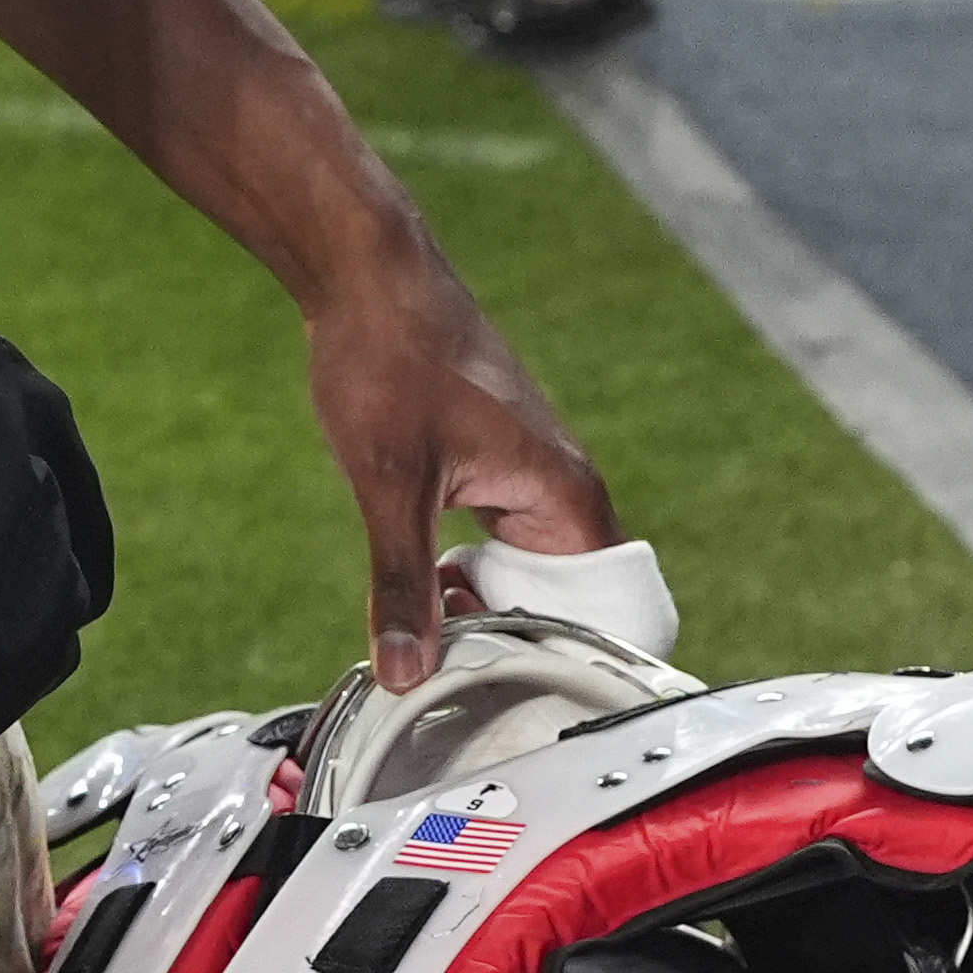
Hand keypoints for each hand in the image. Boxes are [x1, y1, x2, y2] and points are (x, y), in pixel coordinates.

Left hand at [300, 224, 616, 687]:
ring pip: (524, 572)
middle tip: (462, 682)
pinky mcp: (493, 462)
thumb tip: (404, 671)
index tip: (529, 701)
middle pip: (564, 599)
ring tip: (437, 643)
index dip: (574, 658)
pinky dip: (468, 573)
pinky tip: (423, 588)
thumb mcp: (390, 483)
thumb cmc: (390, 357)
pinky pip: (499, 542)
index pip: (608, 606)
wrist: (364, 272)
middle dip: (517, 640)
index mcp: (564, 491)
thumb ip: (401, 583)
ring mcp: (526, 472)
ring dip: (487, 607)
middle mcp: (560, 483)